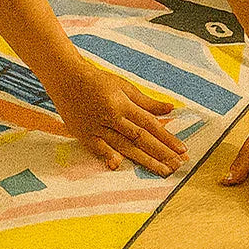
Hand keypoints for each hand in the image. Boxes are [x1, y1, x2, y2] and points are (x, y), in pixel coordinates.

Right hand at [48, 58, 188, 176]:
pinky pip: (98, 147)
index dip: (167, 137)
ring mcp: (97, 127)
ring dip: (145, 160)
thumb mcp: (124, 86)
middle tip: (178, 165)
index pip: (150, 124)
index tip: (182, 149)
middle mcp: (112, 117)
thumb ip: (147, 101)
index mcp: (123, 104)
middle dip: (161, 152)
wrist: (66, 78)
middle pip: (141, 138)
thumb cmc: (98, 80)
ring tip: (163, 170)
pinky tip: (119, 165)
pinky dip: (107, 155)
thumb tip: (170, 108)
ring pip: (124, 146)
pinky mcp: (84, 134)